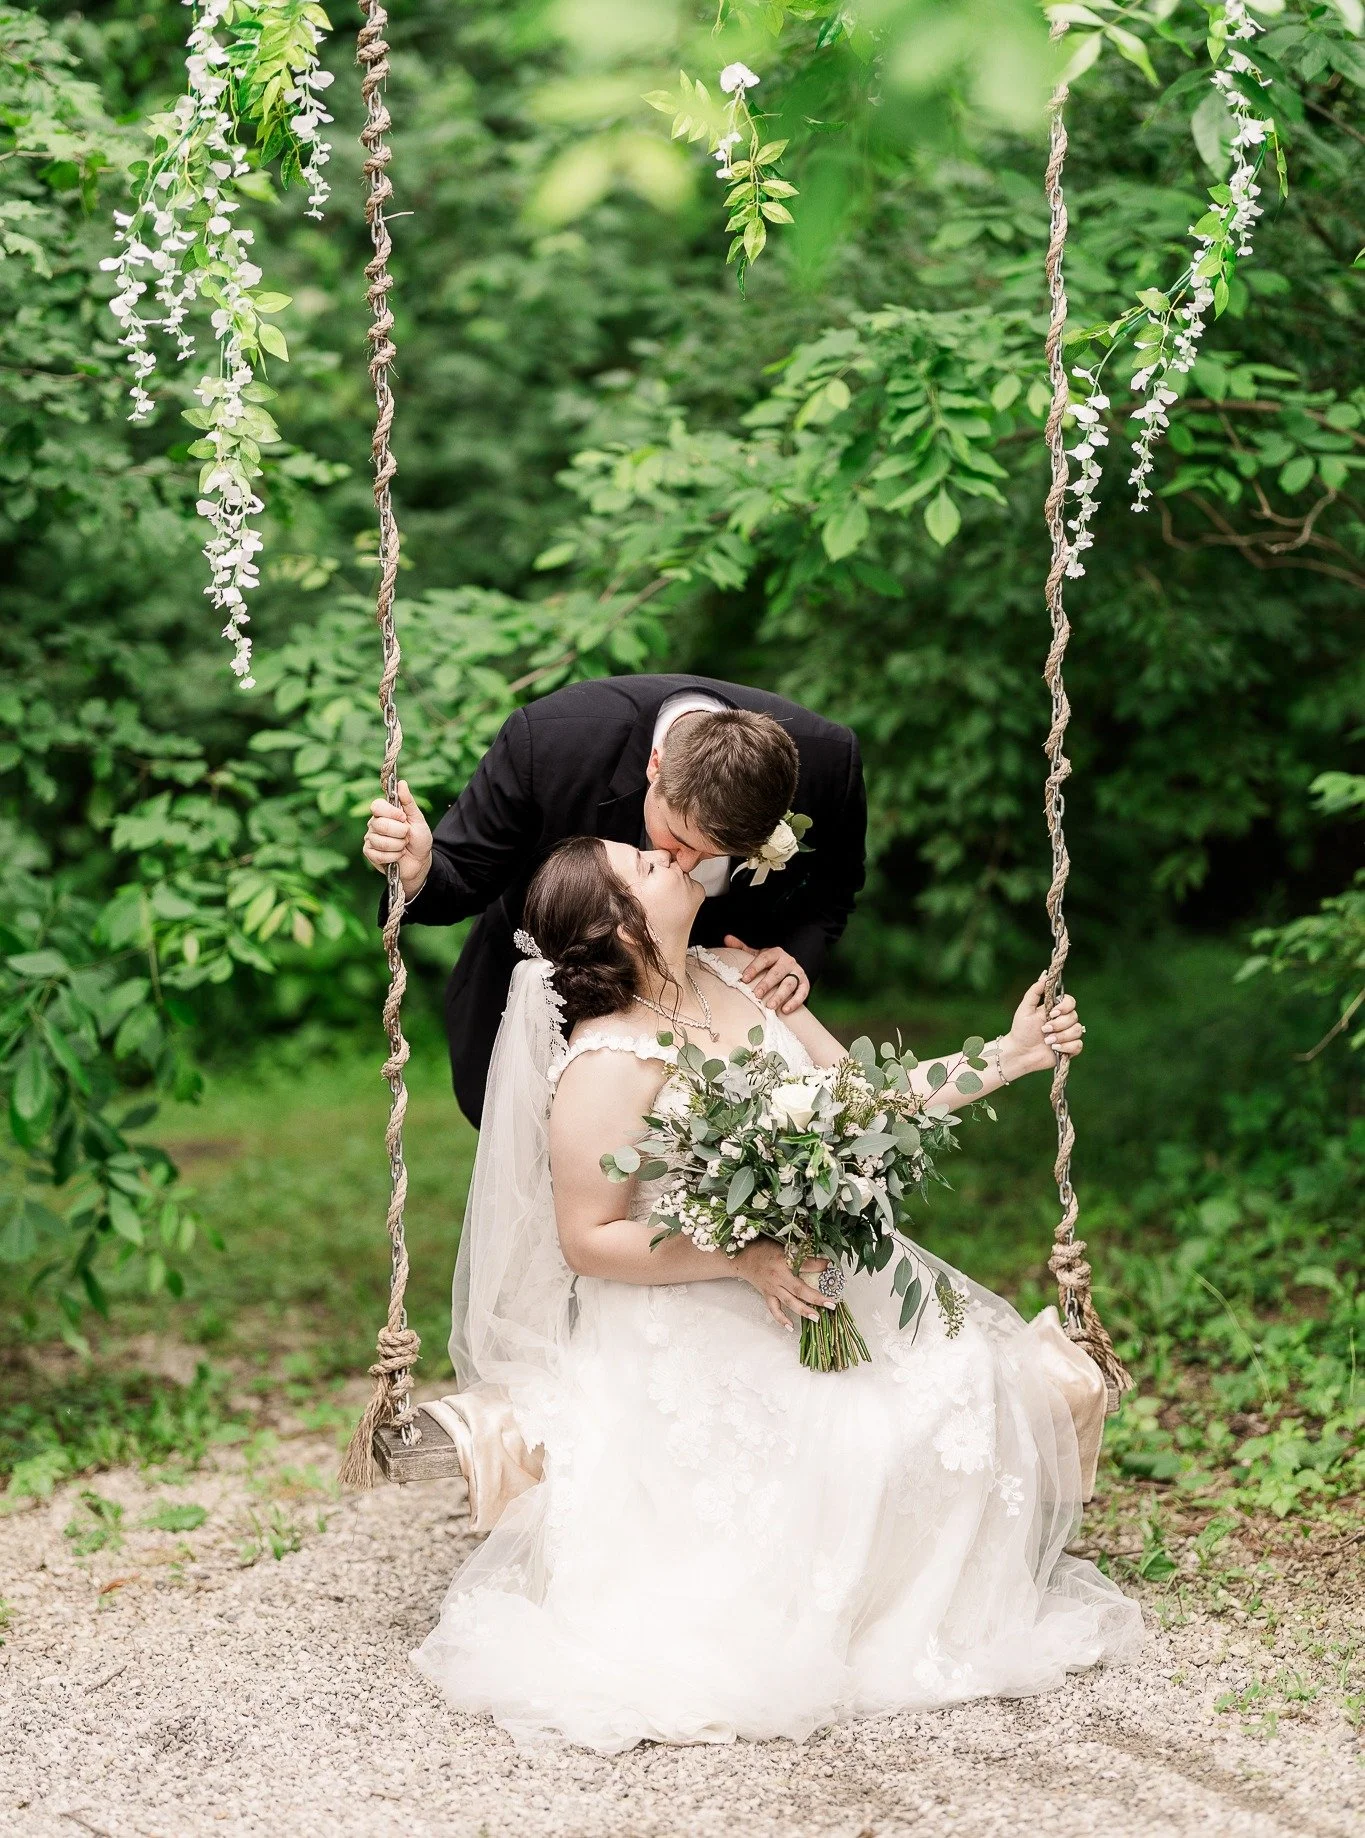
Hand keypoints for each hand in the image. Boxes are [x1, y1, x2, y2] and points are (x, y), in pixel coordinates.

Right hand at [362, 779, 432, 898]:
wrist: (420, 862)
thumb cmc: (419, 839)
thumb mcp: (418, 819)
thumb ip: (408, 802)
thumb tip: (402, 783)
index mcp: (385, 813)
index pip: (376, 806)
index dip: (391, 812)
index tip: (403, 818)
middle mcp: (374, 824)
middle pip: (380, 824)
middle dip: (399, 832)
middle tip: (406, 836)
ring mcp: (370, 839)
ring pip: (380, 841)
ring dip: (398, 846)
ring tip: (403, 846)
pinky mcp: (369, 853)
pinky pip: (378, 854)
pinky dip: (393, 856)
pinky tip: (397, 856)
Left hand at [723, 935, 809, 1014]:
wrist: (790, 965)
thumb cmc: (770, 963)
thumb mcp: (757, 954)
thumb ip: (742, 948)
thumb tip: (727, 939)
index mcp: (775, 953)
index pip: (764, 959)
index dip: (754, 968)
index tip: (744, 978)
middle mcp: (787, 961)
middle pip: (777, 973)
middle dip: (766, 984)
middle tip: (757, 994)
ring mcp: (797, 972)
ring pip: (789, 984)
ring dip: (780, 995)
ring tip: (770, 1006)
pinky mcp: (805, 983)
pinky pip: (802, 992)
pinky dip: (795, 1001)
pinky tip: (785, 1010)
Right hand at [733, 1239, 833, 1331]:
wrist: (742, 1258)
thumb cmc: (763, 1248)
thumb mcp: (782, 1244)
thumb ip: (799, 1250)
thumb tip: (820, 1253)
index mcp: (783, 1258)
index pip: (805, 1264)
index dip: (820, 1266)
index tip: (832, 1267)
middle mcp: (778, 1275)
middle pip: (799, 1289)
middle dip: (816, 1297)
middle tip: (831, 1304)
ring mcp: (772, 1287)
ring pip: (789, 1302)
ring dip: (804, 1311)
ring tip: (817, 1318)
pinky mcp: (767, 1295)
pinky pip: (774, 1310)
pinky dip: (782, 1319)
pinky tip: (791, 1327)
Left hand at [1001, 973, 1085, 1079]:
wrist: (1020, 1053)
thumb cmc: (1021, 1030)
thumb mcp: (1025, 1008)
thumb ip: (1035, 991)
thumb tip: (1045, 975)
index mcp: (1055, 1009)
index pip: (1071, 1001)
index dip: (1065, 1007)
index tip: (1053, 1012)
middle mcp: (1064, 1020)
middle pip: (1074, 1016)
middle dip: (1058, 1025)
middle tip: (1044, 1030)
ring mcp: (1068, 1034)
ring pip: (1077, 1030)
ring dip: (1061, 1037)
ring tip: (1047, 1041)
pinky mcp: (1070, 1048)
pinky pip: (1078, 1045)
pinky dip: (1066, 1047)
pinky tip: (1054, 1049)